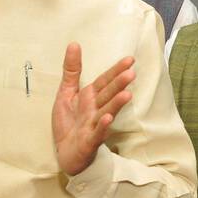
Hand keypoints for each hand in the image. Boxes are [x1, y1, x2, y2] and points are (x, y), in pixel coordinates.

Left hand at [51, 43, 135, 175]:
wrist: (66, 153)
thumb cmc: (68, 122)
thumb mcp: (65, 93)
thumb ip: (72, 70)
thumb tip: (74, 44)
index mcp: (89, 97)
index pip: (105, 81)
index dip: (115, 70)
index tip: (130, 60)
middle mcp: (94, 109)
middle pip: (108, 95)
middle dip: (119, 84)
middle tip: (132, 73)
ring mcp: (94, 125)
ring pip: (106, 111)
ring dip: (116, 104)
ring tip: (127, 94)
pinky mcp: (89, 141)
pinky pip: (97, 133)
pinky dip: (102, 126)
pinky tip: (108, 118)